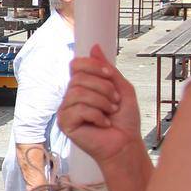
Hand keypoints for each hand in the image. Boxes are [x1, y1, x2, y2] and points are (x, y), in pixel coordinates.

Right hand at [58, 45, 143, 166]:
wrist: (126, 143)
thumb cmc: (124, 120)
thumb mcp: (122, 88)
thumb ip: (108, 69)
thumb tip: (94, 47)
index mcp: (82, 86)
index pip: (76, 64)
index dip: (92, 66)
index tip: (109, 75)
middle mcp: (71, 96)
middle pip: (79, 78)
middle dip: (103, 88)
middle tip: (115, 102)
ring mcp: (66, 110)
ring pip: (78, 93)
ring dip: (101, 102)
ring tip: (110, 113)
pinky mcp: (65, 123)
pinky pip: (78, 109)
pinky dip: (96, 116)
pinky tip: (103, 124)